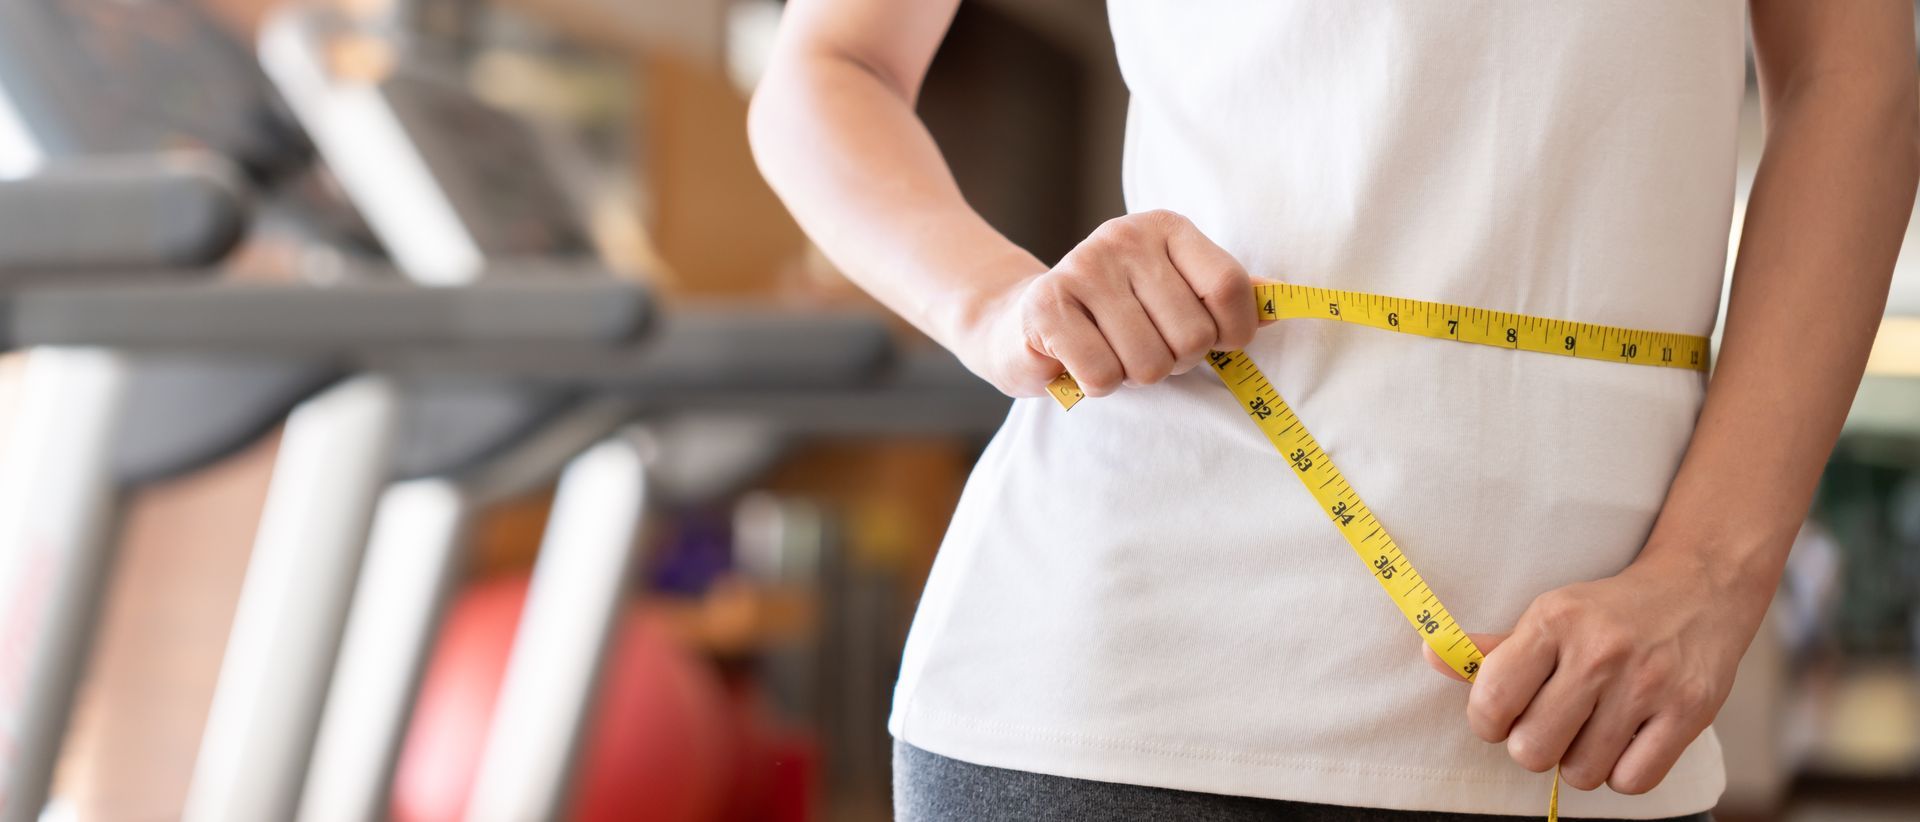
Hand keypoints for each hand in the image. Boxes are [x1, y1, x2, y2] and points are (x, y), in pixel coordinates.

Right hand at [962, 210, 1261, 397]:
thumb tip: (1285, 299)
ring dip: (1131, 376)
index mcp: (1166, 228)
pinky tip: (1079, 362)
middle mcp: (1124, 237)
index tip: (1211, 342)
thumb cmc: (1114, 317)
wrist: (1021, 322)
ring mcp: (1082, 268)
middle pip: (1191, 337)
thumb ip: (1227, 296)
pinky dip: (1097, 385)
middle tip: (1141, 347)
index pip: (1231, 288)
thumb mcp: (1174, 294)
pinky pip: (1103, 375)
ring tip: (1109, 352)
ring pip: (1147, 363)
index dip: (1230, 334)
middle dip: (1171, 362)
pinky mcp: (1046, 307)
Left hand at [1423, 555, 1762, 794]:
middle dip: (1533, 746)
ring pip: (1582, 772)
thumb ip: (1493, 647)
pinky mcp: (1689, 712)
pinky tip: (1624, 742)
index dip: (1488, 721)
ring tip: (1590, 730)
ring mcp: (1647, 684)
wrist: (1699, 588)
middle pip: (1533, 748)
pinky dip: (1622, 773)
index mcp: (1554, 622)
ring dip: (1579, 762)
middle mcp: (1600, 652)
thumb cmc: (1610, 611)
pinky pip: (1632, 781)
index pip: (1493, 699)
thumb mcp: (1549, 614)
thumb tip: (1432, 654)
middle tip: (1549, 725)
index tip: (1502, 716)